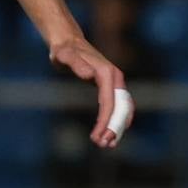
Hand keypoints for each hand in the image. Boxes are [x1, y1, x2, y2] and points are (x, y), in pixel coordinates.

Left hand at [47, 33, 131, 147]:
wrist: (68, 43)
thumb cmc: (64, 51)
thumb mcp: (65, 55)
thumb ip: (75, 63)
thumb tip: (89, 75)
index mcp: (107, 73)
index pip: (110, 102)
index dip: (106, 121)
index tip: (98, 137)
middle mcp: (115, 78)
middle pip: (121, 107)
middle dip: (114, 127)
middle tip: (103, 144)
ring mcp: (115, 83)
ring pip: (123, 109)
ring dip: (117, 127)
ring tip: (106, 144)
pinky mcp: (111, 87)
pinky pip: (118, 107)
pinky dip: (115, 121)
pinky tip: (108, 133)